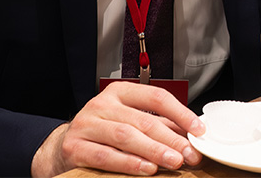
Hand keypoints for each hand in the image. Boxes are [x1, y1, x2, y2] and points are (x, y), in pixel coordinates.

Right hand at [31, 82, 203, 176]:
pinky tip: (147, 169)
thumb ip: (159, 125)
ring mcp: (87, 123)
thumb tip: (192, 133)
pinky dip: (129, 163)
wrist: (62, 148)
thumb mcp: (130, 121)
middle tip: (189, 154)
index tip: (198, 130)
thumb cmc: (103, 133)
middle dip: (171, 139)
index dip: (181, 114)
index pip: (157, 97)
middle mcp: (102, 104)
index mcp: (120, 92)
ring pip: (126, 136)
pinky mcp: (75, 146)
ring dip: (153, 150)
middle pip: (144, 120)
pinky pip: (106, 155)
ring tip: (173, 161)